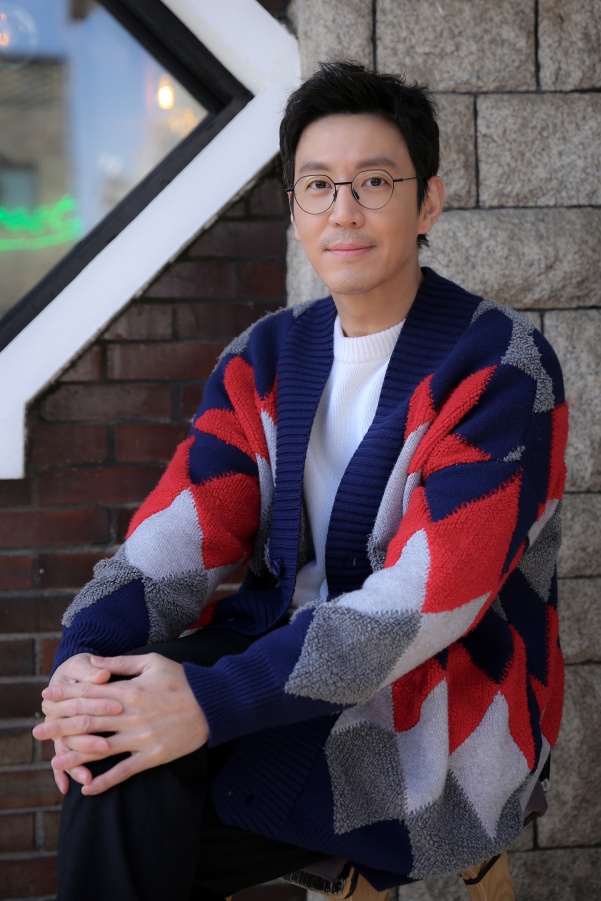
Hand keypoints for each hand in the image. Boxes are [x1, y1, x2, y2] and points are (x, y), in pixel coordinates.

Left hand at [33, 653, 209, 795]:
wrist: (213, 702)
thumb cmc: (182, 679)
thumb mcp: (153, 662)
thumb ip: (121, 664)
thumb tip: (95, 663)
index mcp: (129, 691)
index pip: (89, 694)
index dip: (66, 696)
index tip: (46, 699)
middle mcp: (130, 715)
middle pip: (88, 721)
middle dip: (60, 726)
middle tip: (38, 731)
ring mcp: (140, 737)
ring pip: (100, 749)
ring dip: (75, 755)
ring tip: (54, 760)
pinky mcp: (152, 755)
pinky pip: (124, 771)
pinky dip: (104, 781)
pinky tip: (87, 789)